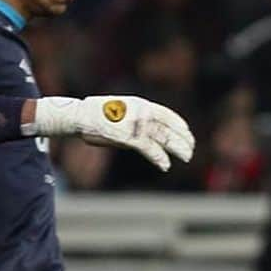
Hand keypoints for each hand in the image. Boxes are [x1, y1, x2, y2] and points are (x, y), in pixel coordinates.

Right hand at [33, 95, 194, 171]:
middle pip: (169, 128)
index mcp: (141, 104)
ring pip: (164, 138)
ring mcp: (136, 124)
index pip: (167, 114)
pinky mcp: (129, 137)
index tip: (188, 132)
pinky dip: (159, 158)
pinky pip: (150, 149)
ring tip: (186, 157)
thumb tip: (148, 130)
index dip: (179, 125)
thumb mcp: (121, 110)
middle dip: (182, 139)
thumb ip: (137, 118)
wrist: (79, 116)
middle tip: (191, 149)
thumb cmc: (97, 114)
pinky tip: (165, 165)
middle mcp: (142, 112)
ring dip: (177, 149)